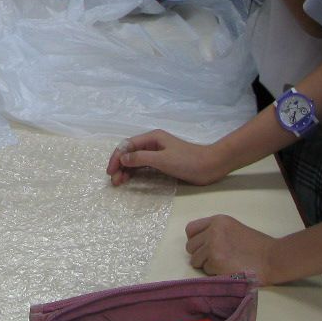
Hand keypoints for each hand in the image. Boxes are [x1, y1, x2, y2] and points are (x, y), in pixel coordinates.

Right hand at [108, 129, 228, 186]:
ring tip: (119, 183)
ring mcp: (158, 153)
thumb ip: (141, 158)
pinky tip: (130, 180)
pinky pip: (144, 167)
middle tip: (114, 180)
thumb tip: (123, 158)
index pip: (127, 145)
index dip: (117, 157)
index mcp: (152, 137)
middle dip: (120, 165)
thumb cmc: (187, 161)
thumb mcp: (162, 160)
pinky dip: (135, 173)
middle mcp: (153, 143)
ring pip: (136, 161)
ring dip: (126, 170)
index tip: (110, 171)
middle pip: (130, 153)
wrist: (211, 166)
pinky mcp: (163, 163)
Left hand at [185, 214, 277, 282]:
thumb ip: (216, 232)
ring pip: (195, 260)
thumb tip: (200, 244)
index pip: (191, 229)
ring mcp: (213, 247)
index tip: (203, 247)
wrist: (272, 258)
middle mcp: (212, 231)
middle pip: (190, 247)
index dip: (195, 240)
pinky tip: (228, 270)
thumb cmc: (257, 246)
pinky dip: (214, 273)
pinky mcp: (215, 262)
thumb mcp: (234, 228)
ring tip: (223, 265)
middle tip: (215, 259)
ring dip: (206, 265)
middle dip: (200, 255)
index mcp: (218, 221)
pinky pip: (205, 271)